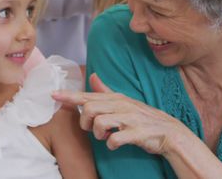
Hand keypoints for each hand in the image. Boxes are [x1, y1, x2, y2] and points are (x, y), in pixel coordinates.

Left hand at [52, 73, 188, 154]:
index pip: (88, 95)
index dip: (69, 96)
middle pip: (89, 108)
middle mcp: (121, 105)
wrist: (169, 132)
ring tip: (105, 137)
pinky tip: (114, 144)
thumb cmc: (142, 118)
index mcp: (116, 98)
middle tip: (91, 130)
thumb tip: (92, 75)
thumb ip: (105, 91)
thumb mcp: (124, 102)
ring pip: (100, 123)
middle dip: (85, 122)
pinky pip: (115, 139)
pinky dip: (111, 144)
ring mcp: (130, 118)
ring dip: (98, 134)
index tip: (53, 96)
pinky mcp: (137, 132)